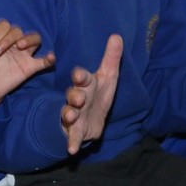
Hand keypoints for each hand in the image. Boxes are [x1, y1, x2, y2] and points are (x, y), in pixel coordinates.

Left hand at [0, 19, 56, 116]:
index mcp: (1, 37)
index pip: (5, 25)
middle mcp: (14, 43)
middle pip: (19, 31)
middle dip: (9, 38)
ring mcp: (23, 54)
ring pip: (35, 39)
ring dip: (29, 39)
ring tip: (20, 46)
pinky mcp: (29, 67)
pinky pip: (44, 61)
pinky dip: (49, 58)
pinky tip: (50, 57)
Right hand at [62, 34, 121, 154]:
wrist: (91, 121)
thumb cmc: (98, 95)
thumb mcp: (108, 77)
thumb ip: (111, 58)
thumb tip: (117, 35)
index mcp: (85, 84)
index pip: (81, 77)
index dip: (80, 77)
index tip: (80, 75)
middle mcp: (76, 98)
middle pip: (73, 94)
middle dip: (75, 95)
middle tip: (78, 97)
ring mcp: (73, 115)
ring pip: (68, 113)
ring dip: (69, 114)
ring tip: (70, 117)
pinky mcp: (74, 132)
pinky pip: (71, 137)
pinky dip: (71, 143)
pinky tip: (71, 150)